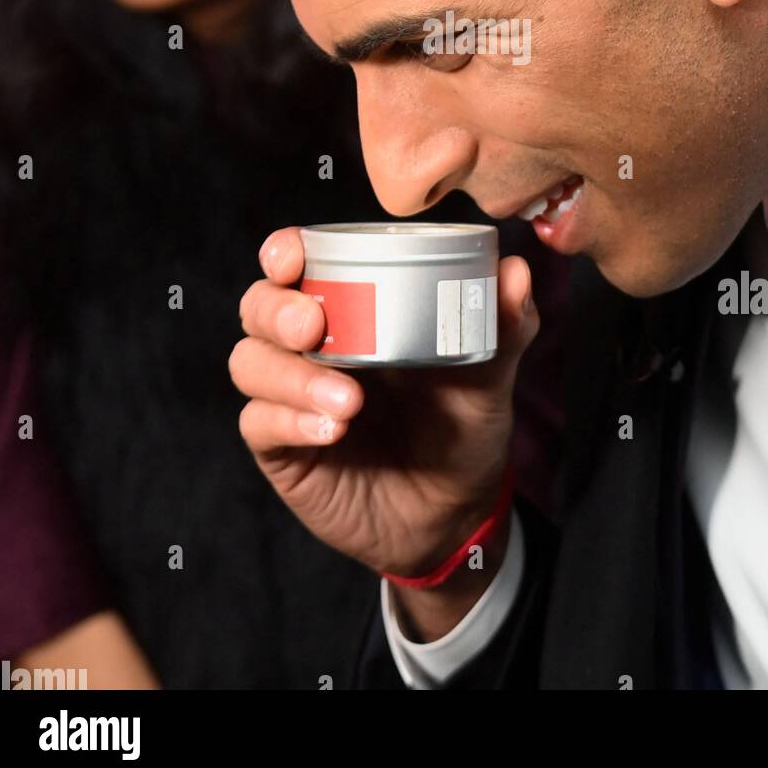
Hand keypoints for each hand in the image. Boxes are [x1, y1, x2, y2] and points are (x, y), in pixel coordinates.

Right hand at [230, 229, 538, 587]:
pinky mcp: (283, 449)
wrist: (454, 515)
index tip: (291, 256)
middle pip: (258, 307)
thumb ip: (501, 326)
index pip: (298, 265)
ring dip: (291, 376)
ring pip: (250, 363)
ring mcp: (291, 397)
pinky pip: (258, 423)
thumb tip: (517, 269)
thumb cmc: (462, 431)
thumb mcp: (487, 378)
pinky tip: (332, 431)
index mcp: (353, 310)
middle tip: (313, 327)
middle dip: (276, 310)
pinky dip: (289, 419)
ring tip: (349, 400)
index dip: (283, 252)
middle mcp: (313, 347)